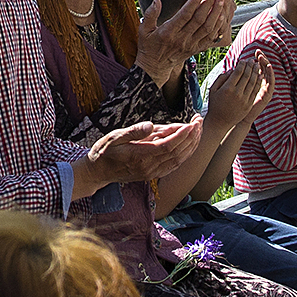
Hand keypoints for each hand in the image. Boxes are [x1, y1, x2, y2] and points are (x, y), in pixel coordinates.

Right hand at [78, 118, 201, 196]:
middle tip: (198, 121)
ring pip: (178, 160)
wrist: (97, 172)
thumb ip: (133, 131)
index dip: (181, 135)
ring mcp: (151, 173)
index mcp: (139, 156)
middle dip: (191, 137)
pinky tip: (190, 144)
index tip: (191, 123)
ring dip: (191, 145)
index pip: (167, 146)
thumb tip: (150, 124)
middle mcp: (148, 167)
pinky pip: (174, 166)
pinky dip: (185, 155)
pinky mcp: (153, 175)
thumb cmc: (104, 151)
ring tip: (198, 129)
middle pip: (176, 153)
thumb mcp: (114, 137)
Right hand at [135, 0, 230, 86]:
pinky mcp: (197, 49)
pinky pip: (210, 38)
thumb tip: (157, 0)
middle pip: (199, 19)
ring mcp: (191, 45)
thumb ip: (150, 14)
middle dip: (208, 3)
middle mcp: (182, 39)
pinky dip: (217, 26)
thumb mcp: (144, 30)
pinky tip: (222, 15)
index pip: (184, 15)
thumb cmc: (149, 45)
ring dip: (216, 13)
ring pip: (207, 28)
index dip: (194, 2)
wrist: (155, 67)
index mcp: (168, 32)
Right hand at [206, 53, 271, 131]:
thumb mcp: (213, 89)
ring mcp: (244, 99)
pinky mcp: (249, 104)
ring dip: (256, 72)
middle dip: (251, 66)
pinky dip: (258, 82)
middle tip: (253, 60)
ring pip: (253, 82)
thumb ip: (222, 77)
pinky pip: (255, 90)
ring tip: (257, 66)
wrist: (220, 122)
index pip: (238, 72)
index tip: (244, 60)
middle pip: (247, 76)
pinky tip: (259, 76)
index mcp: (228, 88)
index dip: (242, 64)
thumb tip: (232, 69)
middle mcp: (237, 93)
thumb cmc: (215, 104)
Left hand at [242, 51, 275, 123]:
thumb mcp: (235, 89)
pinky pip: (271, 82)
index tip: (254, 52)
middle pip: (264, 70)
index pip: (258, 69)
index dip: (257, 60)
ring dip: (266, 64)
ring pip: (269, 74)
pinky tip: (267, 66)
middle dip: (262, 60)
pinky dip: (270, 74)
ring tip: (261, 57)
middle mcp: (262, 86)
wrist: (239, 119)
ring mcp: (266, 90)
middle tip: (258, 52)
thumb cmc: (235, 104)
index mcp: (255, 84)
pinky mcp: (268, 95)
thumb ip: (237, 79)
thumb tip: (234, 67)